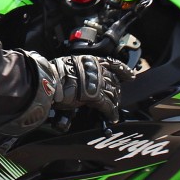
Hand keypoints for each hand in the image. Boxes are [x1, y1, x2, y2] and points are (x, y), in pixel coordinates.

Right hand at [0, 53, 127, 136]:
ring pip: (112, 92)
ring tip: (114, 107)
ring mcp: (97, 83)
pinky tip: (113, 117)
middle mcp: (96, 70)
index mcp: (90, 61)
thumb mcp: (69, 65)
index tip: (131, 74)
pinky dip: (111, 113)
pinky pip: (108, 106)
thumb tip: (77, 77)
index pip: (112, 63)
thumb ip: (78, 70)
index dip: (123, 70)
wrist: (48, 80)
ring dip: (114, 101)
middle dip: (116, 89)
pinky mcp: (95, 96)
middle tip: (118, 96)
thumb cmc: (53, 73)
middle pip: (113, 80)